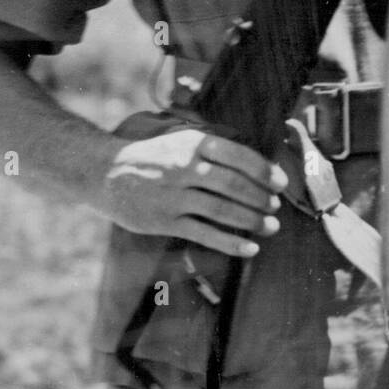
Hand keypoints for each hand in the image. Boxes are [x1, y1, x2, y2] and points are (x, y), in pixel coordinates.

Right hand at [104, 127, 287, 255]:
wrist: (107, 173)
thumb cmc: (155, 157)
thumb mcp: (181, 139)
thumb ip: (214, 149)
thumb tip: (258, 165)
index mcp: (192, 143)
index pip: (238, 155)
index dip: (264, 170)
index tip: (280, 182)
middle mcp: (184, 167)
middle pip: (233, 184)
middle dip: (261, 198)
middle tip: (275, 206)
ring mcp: (174, 195)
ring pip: (221, 210)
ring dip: (251, 220)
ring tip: (270, 227)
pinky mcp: (165, 221)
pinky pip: (204, 233)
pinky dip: (230, 243)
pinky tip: (250, 248)